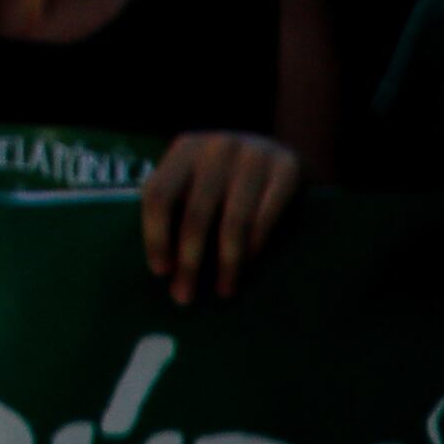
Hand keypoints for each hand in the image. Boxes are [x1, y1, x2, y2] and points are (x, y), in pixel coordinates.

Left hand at [137, 129, 303, 305]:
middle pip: (194, 213)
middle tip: (184, 295)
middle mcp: (216, 147)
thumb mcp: (200, 175)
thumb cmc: (230, 173)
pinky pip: (266, 219)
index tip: (160, 271)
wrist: (285, 148)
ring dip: (226, 264)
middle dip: (189, 261)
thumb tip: (165, 267)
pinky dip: (254, 248)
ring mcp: (254, 156)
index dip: (155, 235)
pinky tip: (247, 268)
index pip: (158, 193)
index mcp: (185, 147)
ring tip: (223, 291)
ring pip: (233, 222)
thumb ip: (180, 203)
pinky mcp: (287, 170)